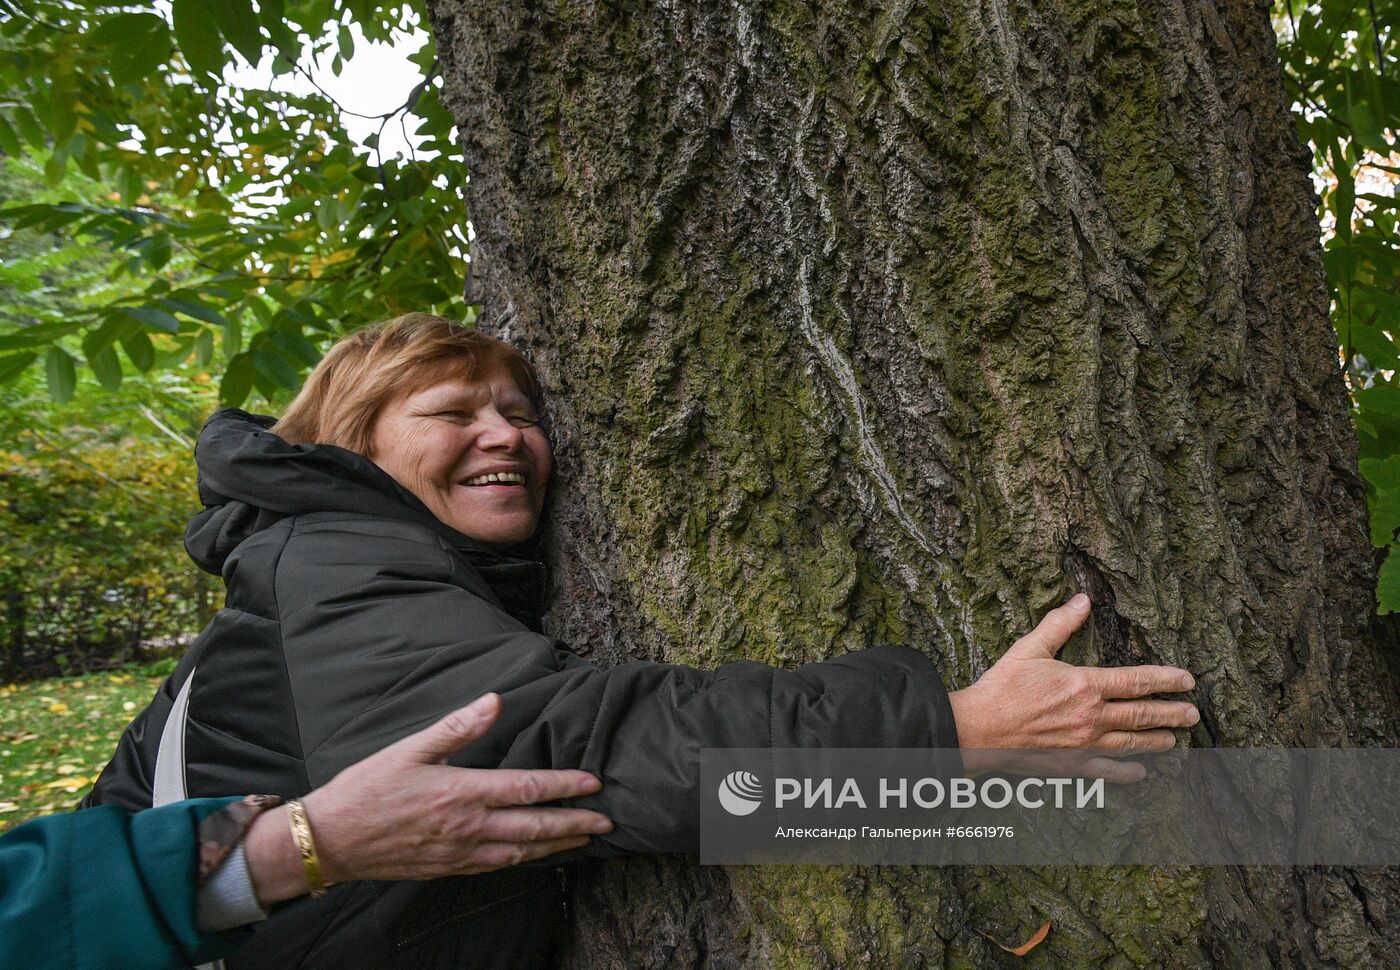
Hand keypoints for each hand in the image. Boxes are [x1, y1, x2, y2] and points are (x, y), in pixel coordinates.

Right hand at [244, 693, 611, 902]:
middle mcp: (467, 827)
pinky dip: (524, 860)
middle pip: (534, 827)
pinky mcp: (448, 868)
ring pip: (520, 852)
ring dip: (556, 846)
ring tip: (583, 840)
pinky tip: (534, 854)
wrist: (330, 840)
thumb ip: (457, 726)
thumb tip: (494, 700)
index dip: (565, 786)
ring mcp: (459, 853)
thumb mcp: (410, 747)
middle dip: (575, 823)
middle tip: (607, 820)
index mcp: (462, 792)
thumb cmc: (366, 788)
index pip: (527, 789)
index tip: (594, 783)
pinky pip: (497, 866)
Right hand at [947, 594, 1197, 780]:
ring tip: (1177, 739)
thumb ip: (1060, 624)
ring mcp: (1085, 744)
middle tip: (1193, 713)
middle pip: (1143, 715)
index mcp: (1085, 685)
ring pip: (1132, 743)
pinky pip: (1109, 771)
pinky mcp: (1073, 765)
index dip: (1166, 679)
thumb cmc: (1002, 687)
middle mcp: (1092, 717)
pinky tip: (1141, 772)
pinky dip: (1128, 772)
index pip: (1137, 681)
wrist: (979, 730)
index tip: (1187, 680)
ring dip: (1158, 740)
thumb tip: (1083, 600)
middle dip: (1172, 713)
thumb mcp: (1029, 648)